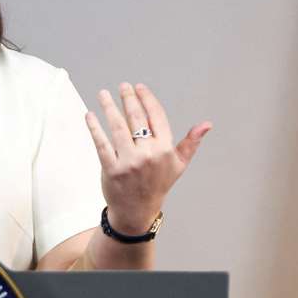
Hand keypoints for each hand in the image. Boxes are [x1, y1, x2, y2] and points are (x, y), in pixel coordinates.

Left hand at [84, 82, 210, 233]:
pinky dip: (95, 128)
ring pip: (117, 127)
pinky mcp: (111, 169)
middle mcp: (148, 155)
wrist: (137, 211)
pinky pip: (102, 144)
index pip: (156, 117)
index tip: (139, 87)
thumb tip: (207, 124)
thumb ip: (191, 143)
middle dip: (128, 99)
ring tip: (103, 94)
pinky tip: (90, 115)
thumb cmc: (158, 184)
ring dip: (109, 107)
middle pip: (136, 119)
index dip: (147, 99)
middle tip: (122, 86)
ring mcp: (129, 162)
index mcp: (165, 150)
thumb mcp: (178, 165)